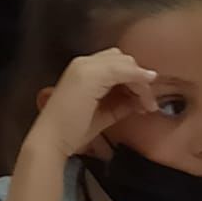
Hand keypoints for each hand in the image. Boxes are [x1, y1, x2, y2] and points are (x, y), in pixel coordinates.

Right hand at [29, 47, 157, 159]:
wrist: (53, 140)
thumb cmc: (73, 131)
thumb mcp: (103, 114)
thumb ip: (121, 104)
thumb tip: (140, 100)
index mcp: (83, 70)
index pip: (115, 64)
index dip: (132, 79)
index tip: (143, 101)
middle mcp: (83, 63)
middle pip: (122, 60)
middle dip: (138, 79)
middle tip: (148, 103)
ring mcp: (86, 67)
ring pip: (125, 63)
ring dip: (140, 82)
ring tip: (148, 105)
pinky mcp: (91, 75)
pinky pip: (122, 70)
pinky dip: (137, 79)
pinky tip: (145, 95)